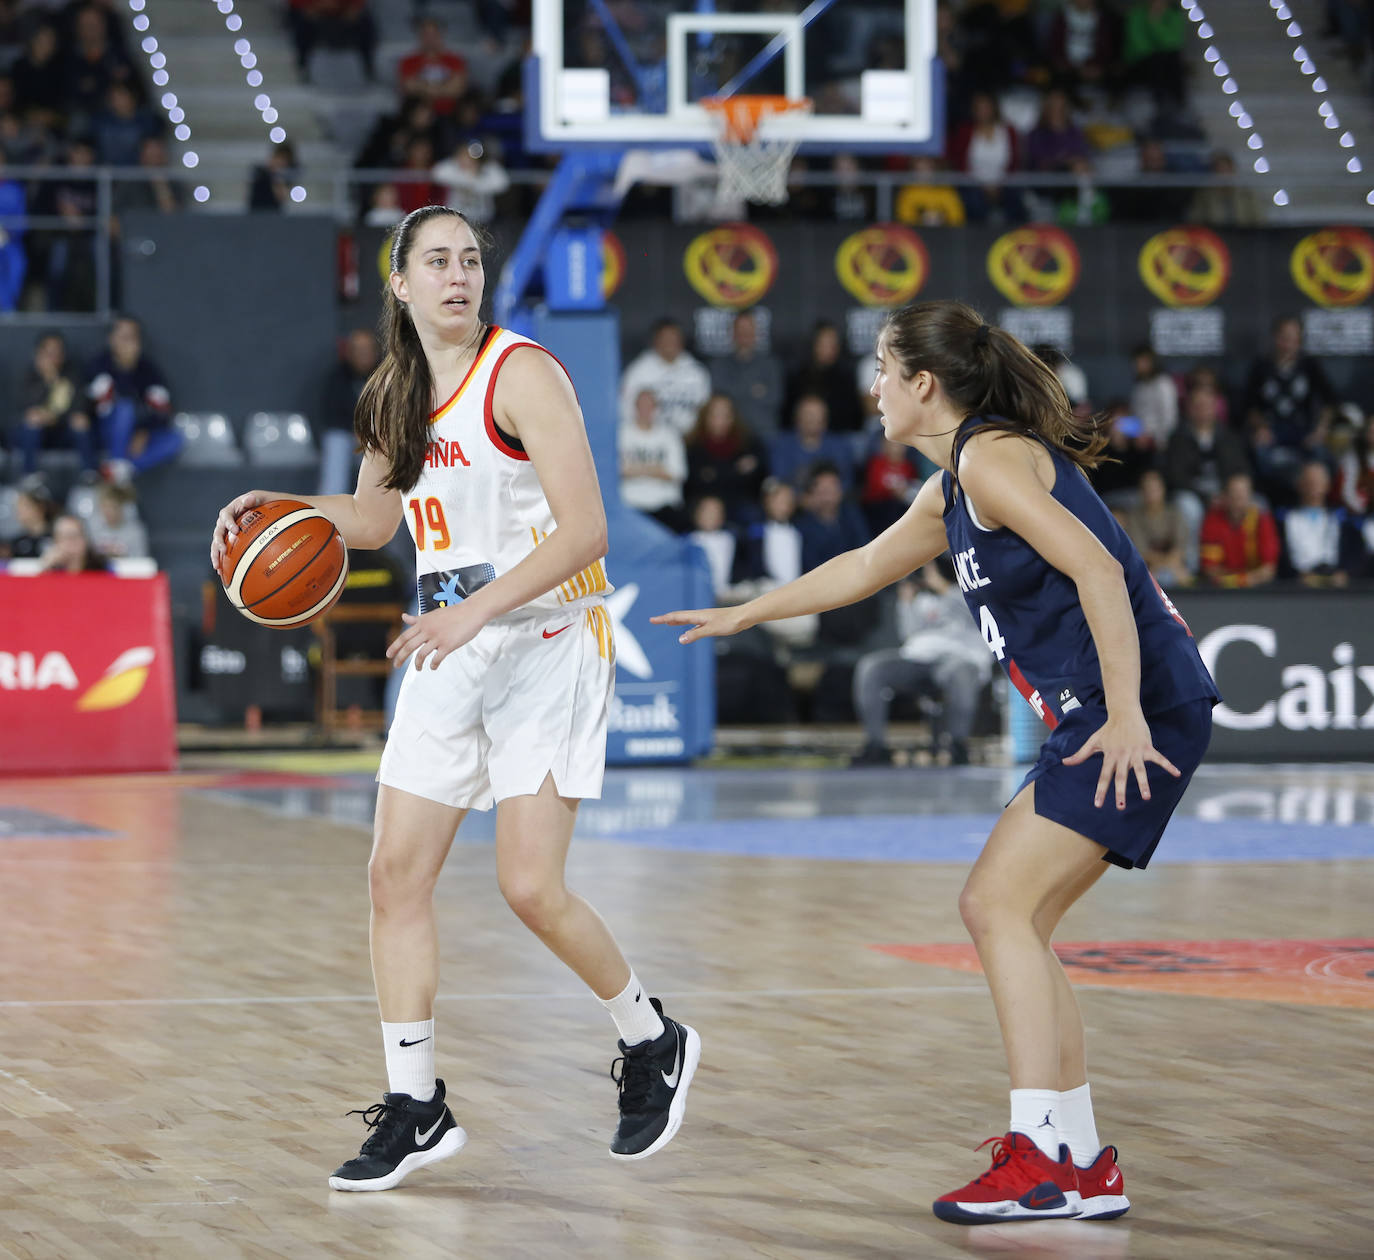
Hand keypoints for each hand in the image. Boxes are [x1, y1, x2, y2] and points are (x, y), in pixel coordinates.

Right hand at [210, 490, 269, 578]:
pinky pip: (222, 551)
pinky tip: (222, 573)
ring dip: (215, 555)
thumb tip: (249, 499)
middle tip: (223, 550)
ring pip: (216, 544)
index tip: (235, 531)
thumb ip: (254, 498)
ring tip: (217, 567)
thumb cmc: (261, 503)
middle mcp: (224, 522)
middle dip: (219, 542)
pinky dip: (221, 561)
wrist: (262, 509)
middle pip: (218, 532)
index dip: (228, 523)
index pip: (225, 515)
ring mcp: (225, 533)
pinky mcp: (228, 541)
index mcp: (231, 510)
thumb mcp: (260, 498)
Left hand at [386, 604, 484, 670]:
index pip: (404, 636)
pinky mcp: (448, 645)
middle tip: (396, 665)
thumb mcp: (432, 614)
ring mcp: (438, 638)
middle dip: (400, 658)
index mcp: (423, 623)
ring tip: (418, 669)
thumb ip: (417, 619)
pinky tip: (433, 667)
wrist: (471, 612)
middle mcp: (428, 630)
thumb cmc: (453, 613)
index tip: (389, 655)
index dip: (395, 646)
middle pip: (409, 646)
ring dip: (417, 664)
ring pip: (421, 654)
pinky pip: (437, 658)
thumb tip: (403, 617)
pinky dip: (433, 665)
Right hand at [650, 605, 748, 643]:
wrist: (744, 617)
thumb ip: (696, 635)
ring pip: (686, 620)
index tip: (652, 620)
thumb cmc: (729, 622)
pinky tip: (688, 631)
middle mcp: (699, 615)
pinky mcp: (711, 622)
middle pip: (679, 617)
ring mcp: (705, 618)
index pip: (676, 617)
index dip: (663, 619)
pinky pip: (694, 624)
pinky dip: (687, 627)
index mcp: (697, 616)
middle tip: (655, 621)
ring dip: (676, 621)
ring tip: (667, 623)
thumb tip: (680, 639)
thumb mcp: (711, 630)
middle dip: (666, 619)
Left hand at [1061, 709, 1179, 809]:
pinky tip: (1177, 774)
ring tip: (1147, 797)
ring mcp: (1135, 752)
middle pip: (1121, 776)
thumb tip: (1064, 762)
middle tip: (1121, 807)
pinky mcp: (1147, 748)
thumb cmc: (1108, 729)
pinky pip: (1159, 758)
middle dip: (1120, 792)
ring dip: (1143, 783)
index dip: (1101, 790)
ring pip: (1140, 770)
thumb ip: (1080, 754)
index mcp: (1109, 756)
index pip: (1104, 776)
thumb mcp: (1093, 741)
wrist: (1123, 713)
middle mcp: (1122, 756)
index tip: (1098, 804)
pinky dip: (1168, 766)